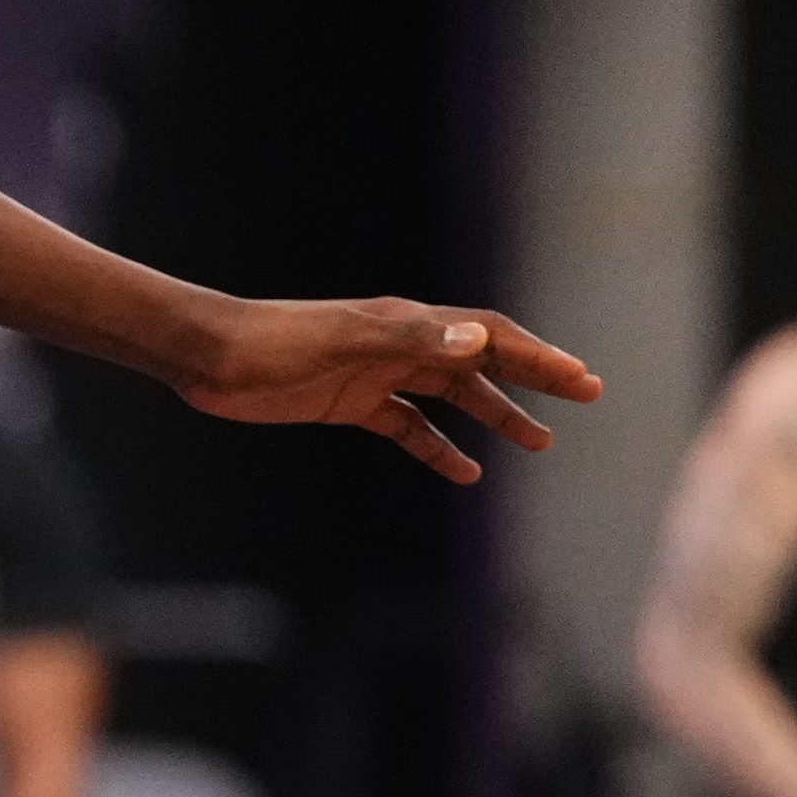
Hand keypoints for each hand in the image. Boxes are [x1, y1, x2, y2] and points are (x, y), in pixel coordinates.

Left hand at [164, 296, 597, 483]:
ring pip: (452, 396)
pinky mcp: (350, 403)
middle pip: (483, 362)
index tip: (581, 378)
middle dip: (534, 379)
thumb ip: (412, 340)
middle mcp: (401, 344)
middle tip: (586, 397)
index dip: (538, 356)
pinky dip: (438, 447)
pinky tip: (465, 473)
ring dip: (495, 416)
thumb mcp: (346, 342)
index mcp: (409, 324)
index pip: (490, 336)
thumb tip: (478, 343)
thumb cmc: (274, 343)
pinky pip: (407, 426)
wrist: (210, 357)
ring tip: (540, 443)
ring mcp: (377, 374)